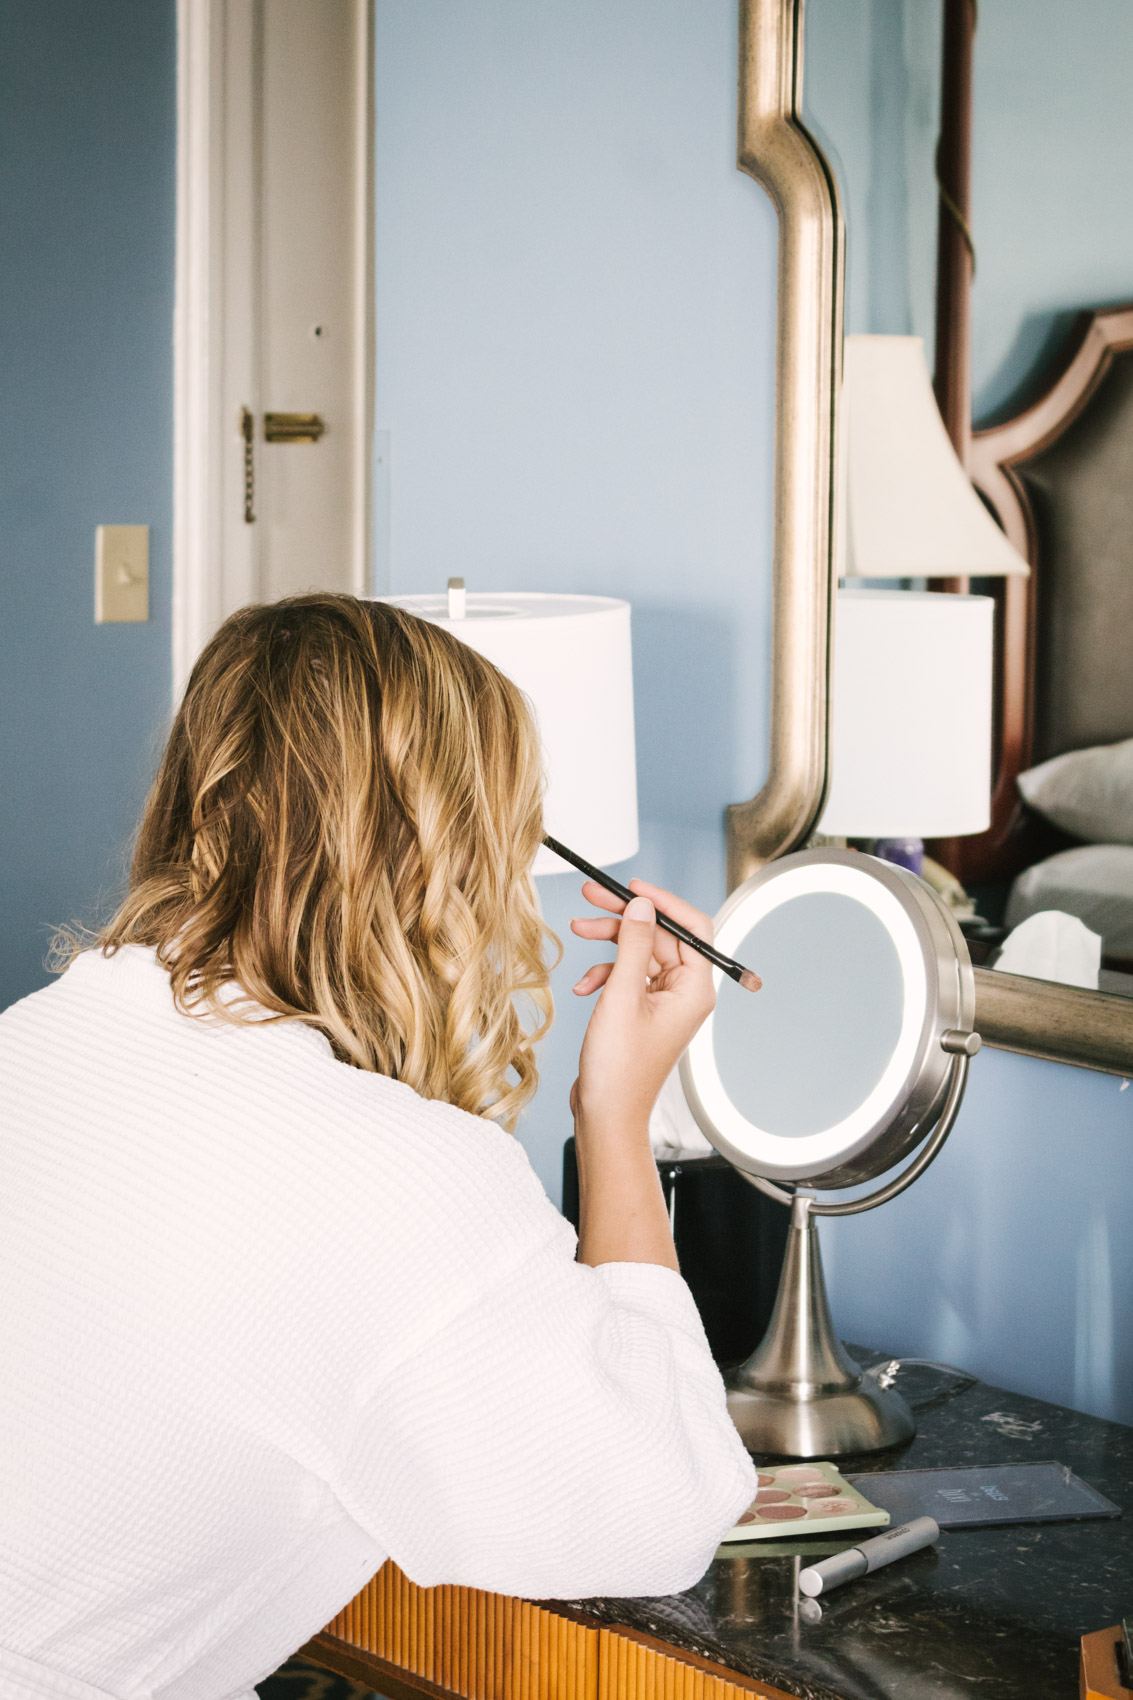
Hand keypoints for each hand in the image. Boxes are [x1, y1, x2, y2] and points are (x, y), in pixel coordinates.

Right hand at [569, 879, 715, 1140]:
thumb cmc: (619, 1068)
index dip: (662, 902)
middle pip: (659, 936)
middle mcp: (685, 993)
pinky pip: (628, 975)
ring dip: (608, 942)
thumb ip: (633, 944)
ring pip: (639, 952)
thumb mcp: (622, 995)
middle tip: (591, 896)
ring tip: (577, 929)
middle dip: (624, 917)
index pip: (692, 927)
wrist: (606, 1113)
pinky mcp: (643, 1011)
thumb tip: (642, 905)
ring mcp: (664, 1002)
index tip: (632, 887)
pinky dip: (605, 973)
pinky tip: (583, 986)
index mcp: (694, 989)